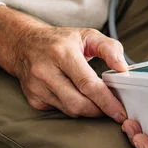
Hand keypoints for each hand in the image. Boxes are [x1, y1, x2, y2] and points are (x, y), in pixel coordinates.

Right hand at [0, 5, 127, 120]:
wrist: (24, 44)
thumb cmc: (60, 40)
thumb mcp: (87, 35)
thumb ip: (110, 48)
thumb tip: (123, 69)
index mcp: (62, 52)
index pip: (87, 83)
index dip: (106, 101)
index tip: (120, 112)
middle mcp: (46, 70)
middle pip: (78, 103)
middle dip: (99, 110)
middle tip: (112, 109)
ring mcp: (37, 86)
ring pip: (69, 110)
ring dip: (87, 110)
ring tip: (97, 102)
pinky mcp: (33, 98)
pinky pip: (59, 110)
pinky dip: (72, 107)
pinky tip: (77, 97)